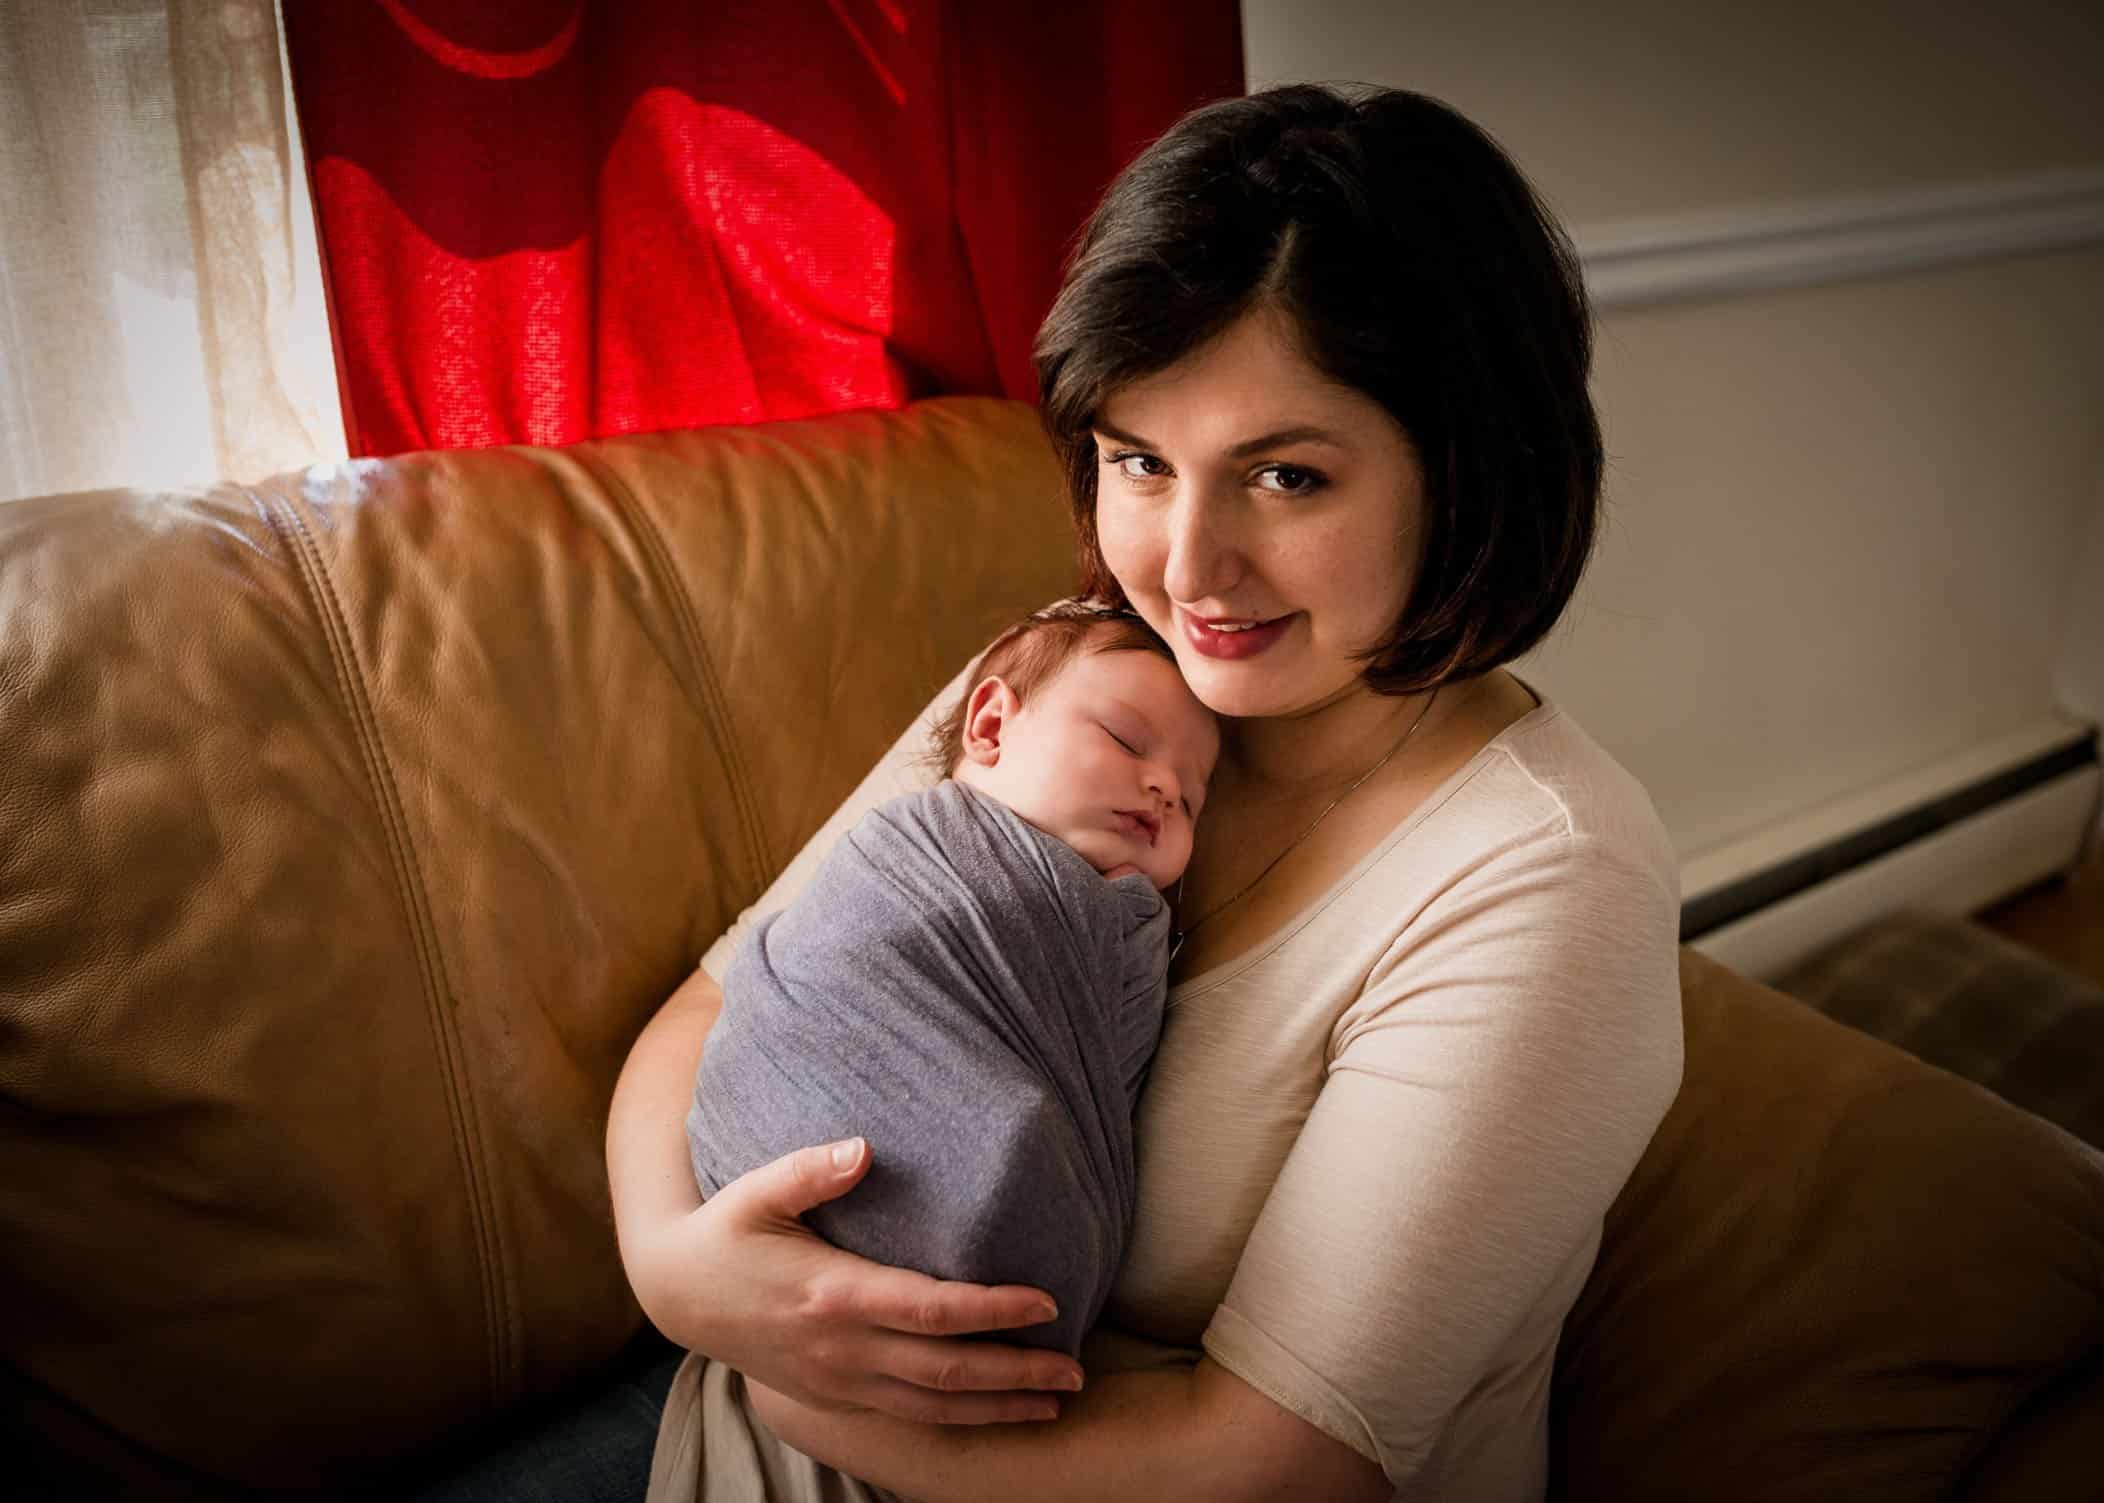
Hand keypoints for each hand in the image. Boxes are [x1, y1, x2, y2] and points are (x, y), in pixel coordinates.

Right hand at [630, 1136, 1085, 1424]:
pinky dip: (958, 1420)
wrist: (677, 1295)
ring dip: (998, 1406)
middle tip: (1076, 1369)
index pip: (931, 1310)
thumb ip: (809, 1170)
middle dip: (1016, 1372)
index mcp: (833, 1294)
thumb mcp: (756, 1191)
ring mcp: (838, 1381)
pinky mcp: (834, 1397)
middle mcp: (842, 1349)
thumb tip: (863, 1148)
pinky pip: (907, 1419)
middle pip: (946, 1372)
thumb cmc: (726, 1232)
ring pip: (933, 1408)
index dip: (993, 1310)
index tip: (1047, 1302)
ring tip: (1055, 1400)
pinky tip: (996, 1412)